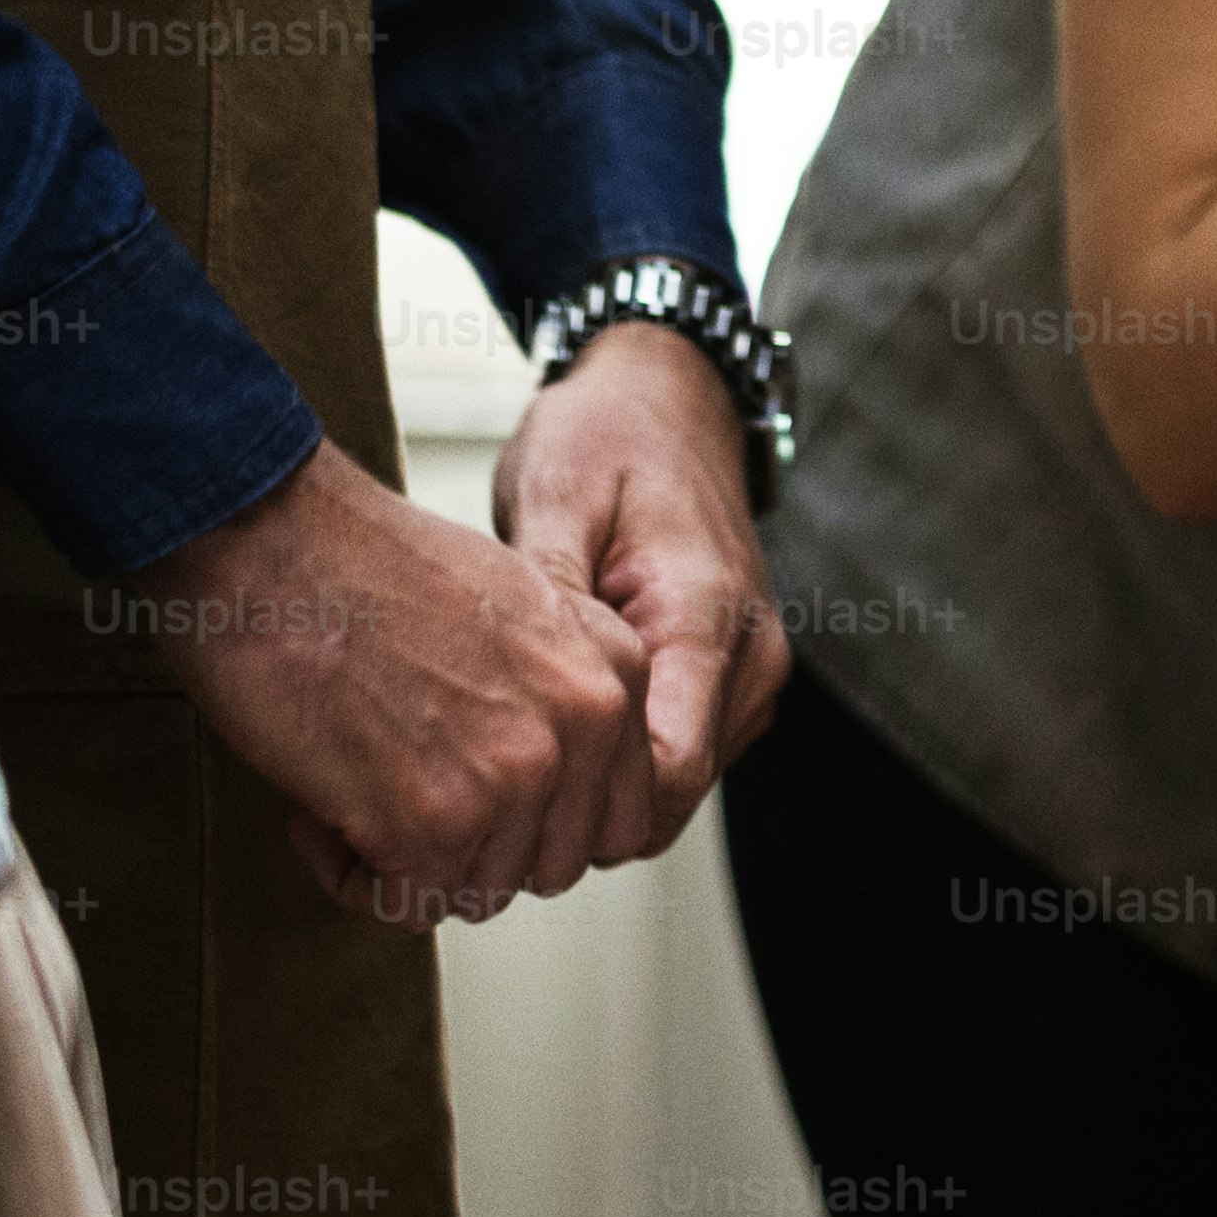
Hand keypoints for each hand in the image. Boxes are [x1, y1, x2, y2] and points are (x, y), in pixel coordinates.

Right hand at [132, 440, 651, 924]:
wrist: (266, 534)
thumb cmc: (360, 563)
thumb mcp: (519, 608)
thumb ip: (558, 691)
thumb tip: (549, 772)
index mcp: (616, 673)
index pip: (618, 821)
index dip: (536, 827)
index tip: (476, 801)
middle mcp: (585, 727)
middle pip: (547, 864)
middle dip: (469, 847)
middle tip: (396, 791)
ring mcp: (516, 776)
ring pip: (476, 889)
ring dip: (404, 858)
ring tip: (350, 784)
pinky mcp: (436, 820)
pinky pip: (401, 902)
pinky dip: (349, 871)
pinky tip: (317, 806)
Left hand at [492, 319, 791, 857]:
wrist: (669, 401)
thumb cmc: (607, 437)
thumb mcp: (552, 497)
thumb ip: (548, 602)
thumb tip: (520, 700)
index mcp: (708, 616)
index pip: (667, 770)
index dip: (578, 809)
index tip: (489, 805)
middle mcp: (749, 660)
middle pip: (667, 798)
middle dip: (571, 814)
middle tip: (467, 802)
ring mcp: (748, 676)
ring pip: (670, 791)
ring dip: (589, 796)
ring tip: (498, 770)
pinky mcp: (732, 682)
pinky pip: (674, 758)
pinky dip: (610, 769)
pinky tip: (544, 738)